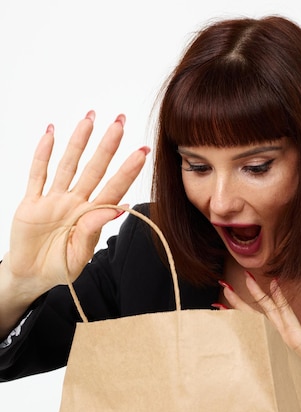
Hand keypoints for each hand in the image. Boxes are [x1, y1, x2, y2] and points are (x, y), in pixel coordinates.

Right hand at [4, 111, 147, 297]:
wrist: (30, 276)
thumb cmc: (59, 268)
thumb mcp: (77, 256)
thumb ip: (92, 232)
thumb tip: (117, 209)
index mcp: (91, 218)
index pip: (113, 189)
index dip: (127, 171)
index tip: (142, 151)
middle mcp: (75, 203)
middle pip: (94, 169)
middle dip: (107, 146)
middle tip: (120, 121)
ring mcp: (54, 200)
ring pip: (68, 165)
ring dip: (78, 142)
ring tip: (89, 118)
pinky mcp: (32, 202)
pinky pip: (37, 174)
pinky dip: (43, 154)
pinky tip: (51, 133)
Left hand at [220, 273, 300, 411]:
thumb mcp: (287, 373)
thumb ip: (274, 365)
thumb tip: (256, 365)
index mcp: (276, 344)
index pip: (253, 324)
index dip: (237, 314)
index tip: (220, 305)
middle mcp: (281, 336)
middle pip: (256, 313)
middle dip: (239, 298)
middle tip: (223, 284)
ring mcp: (289, 335)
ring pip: (269, 310)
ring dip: (257, 293)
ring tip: (244, 278)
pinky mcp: (298, 338)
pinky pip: (286, 315)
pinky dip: (280, 299)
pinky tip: (275, 285)